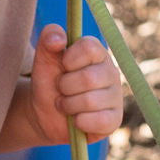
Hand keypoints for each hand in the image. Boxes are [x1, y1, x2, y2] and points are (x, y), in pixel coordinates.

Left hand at [26, 23, 123, 143]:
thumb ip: (48, 39)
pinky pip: (99, 121)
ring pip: (90, 101)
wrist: (44, 113)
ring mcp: (115, 96)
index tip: (63, 65)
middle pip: (89, 78)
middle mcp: (111, 72)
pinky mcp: (114, 119)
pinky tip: (76, 119)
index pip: (89, 48)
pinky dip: (79, 121)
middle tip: (61, 89)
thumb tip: (58, 38)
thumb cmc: (48, 81)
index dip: (70, 59)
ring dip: (68, 105)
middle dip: (65, 86)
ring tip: (66, 104)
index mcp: (97, 53)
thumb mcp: (43, 58)